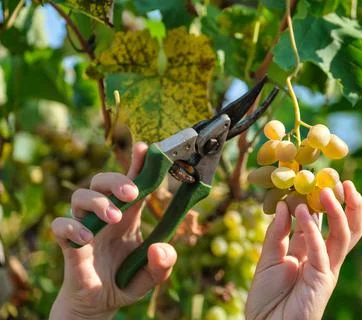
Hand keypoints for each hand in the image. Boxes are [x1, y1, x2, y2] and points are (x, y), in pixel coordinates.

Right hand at [49, 142, 176, 319]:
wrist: (99, 303)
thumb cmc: (125, 281)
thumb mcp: (152, 276)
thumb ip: (163, 264)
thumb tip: (159, 249)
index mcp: (129, 215)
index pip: (133, 182)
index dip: (138, 164)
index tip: (145, 148)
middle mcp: (106, 215)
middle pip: (103, 181)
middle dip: (117, 180)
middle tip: (132, 193)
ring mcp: (86, 226)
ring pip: (80, 196)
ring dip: (98, 202)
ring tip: (114, 218)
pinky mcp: (68, 243)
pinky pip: (60, 225)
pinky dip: (72, 227)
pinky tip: (88, 238)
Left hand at [246, 181, 361, 319]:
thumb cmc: (266, 296)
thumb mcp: (268, 258)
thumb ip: (277, 232)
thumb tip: (286, 203)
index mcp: (310, 250)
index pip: (323, 221)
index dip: (323, 200)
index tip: (320, 177)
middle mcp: (323, 257)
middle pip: (346, 228)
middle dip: (348, 205)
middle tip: (342, 181)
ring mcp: (326, 269)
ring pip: (343, 237)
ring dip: (336, 212)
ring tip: (326, 190)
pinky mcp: (322, 281)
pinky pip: (321, 252)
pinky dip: (313, 231)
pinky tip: (301, 212)